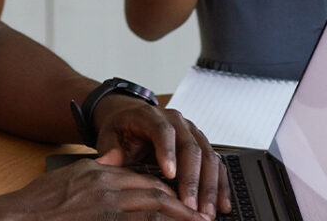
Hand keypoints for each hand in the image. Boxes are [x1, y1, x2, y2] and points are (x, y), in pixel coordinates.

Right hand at [5, 156, 205, 220]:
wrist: (19, 216)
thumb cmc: (38, 201)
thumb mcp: (70, 177)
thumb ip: (97, 173)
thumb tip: (116, 170)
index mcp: (100, 172)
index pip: (143, 179)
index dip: (166, 190)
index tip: (181, 200)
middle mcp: (107, 186)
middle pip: (154, 193)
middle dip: (181, 206)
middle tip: (201, 215)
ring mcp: (107, 206)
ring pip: (153, 210)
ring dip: (178, 218)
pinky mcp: (105, 220)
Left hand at [90, 97, 227, 219]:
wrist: (129, 116)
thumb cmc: (120, 129)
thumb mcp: (109, 138)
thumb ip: (110, 152)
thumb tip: (104, 164)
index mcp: (151, 116)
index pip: (163, 131)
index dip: (167, 152)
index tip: (170, 175)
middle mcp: (177, 122)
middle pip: (190, 148)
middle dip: (192, 180)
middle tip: (190, 206)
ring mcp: (193, 132)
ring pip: (208, 157)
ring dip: (209, 187)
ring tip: (206, 212)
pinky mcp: (203, 145)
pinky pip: (217, 165)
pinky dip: (221, 186)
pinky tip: (222, 205)